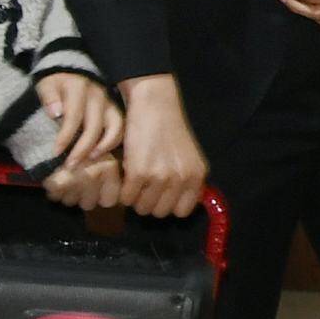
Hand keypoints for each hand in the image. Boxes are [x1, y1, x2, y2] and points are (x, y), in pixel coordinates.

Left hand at [35, 70, 121, 175]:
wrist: (71, 70)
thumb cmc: (56, 82)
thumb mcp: (46, 84)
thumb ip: (49, 97)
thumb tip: (56, 114)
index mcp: (78, 88)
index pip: (73, 116)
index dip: (65, 137)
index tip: (56, 153)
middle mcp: (98, 95)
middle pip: (94, 126)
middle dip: (82, 149)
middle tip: (70, 165)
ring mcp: (109, 102)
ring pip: (114, 127)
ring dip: (102, 146)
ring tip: (89, 160)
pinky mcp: (115, 108)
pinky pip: (121, 127)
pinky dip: (113, 141)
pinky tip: (100, 153)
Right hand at [113, 76, 210, 219]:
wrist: (156, 106)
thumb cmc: (169, 130)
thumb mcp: (188, 157)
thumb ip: (186, 180)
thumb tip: (175, 206)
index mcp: (196, 176)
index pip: (182, 211)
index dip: (167, 206)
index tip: (158, 197)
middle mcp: (182, 179)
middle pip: (160, 212)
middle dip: (148, 203)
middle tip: (141, 188)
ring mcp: (161, 177)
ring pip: (143, 208)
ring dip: (134, 198)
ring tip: (133, 182)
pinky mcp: (140, 172)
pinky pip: (127, 197)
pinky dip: (123, 192)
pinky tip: (124, 177)